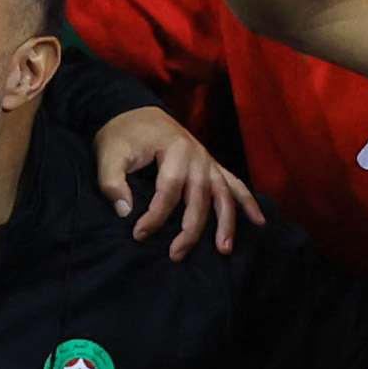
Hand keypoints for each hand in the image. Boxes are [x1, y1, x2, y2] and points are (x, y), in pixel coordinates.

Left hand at [95, 106, 257, 258]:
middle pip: (200, 197)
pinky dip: (248, 202)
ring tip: (223, 250)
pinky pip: (235, 185)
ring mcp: (208, 161)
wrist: (136, 113)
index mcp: (174, 149)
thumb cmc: (122, 136)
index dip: (155, 215)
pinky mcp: (212, 166)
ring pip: (223, 195)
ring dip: (226, 223)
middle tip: (176, 255)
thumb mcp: (109, 155)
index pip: (169, 189)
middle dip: (190, 229)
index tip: (139, 234)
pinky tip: (258, 222)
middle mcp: (198, 155)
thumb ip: (112, 182)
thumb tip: (125, 212)